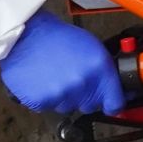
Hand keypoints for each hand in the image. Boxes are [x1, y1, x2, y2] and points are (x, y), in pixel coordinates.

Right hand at [0, 10, 123, 114]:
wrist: (26, 34)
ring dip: (63, 96)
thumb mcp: (92, 47)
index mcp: (100, 69)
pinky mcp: (41, 101)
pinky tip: (42, 81)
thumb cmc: (58, 38)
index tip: (110, 103)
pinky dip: (45, 98)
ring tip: (54, 76)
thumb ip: (104, 71)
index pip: (115, 103)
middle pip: (90, 106)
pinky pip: (48, 107)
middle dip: (84, 96)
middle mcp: (82, 84)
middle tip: (71, 78)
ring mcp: (61, 94)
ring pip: (68, 107)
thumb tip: (115, 88)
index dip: (113, 104)